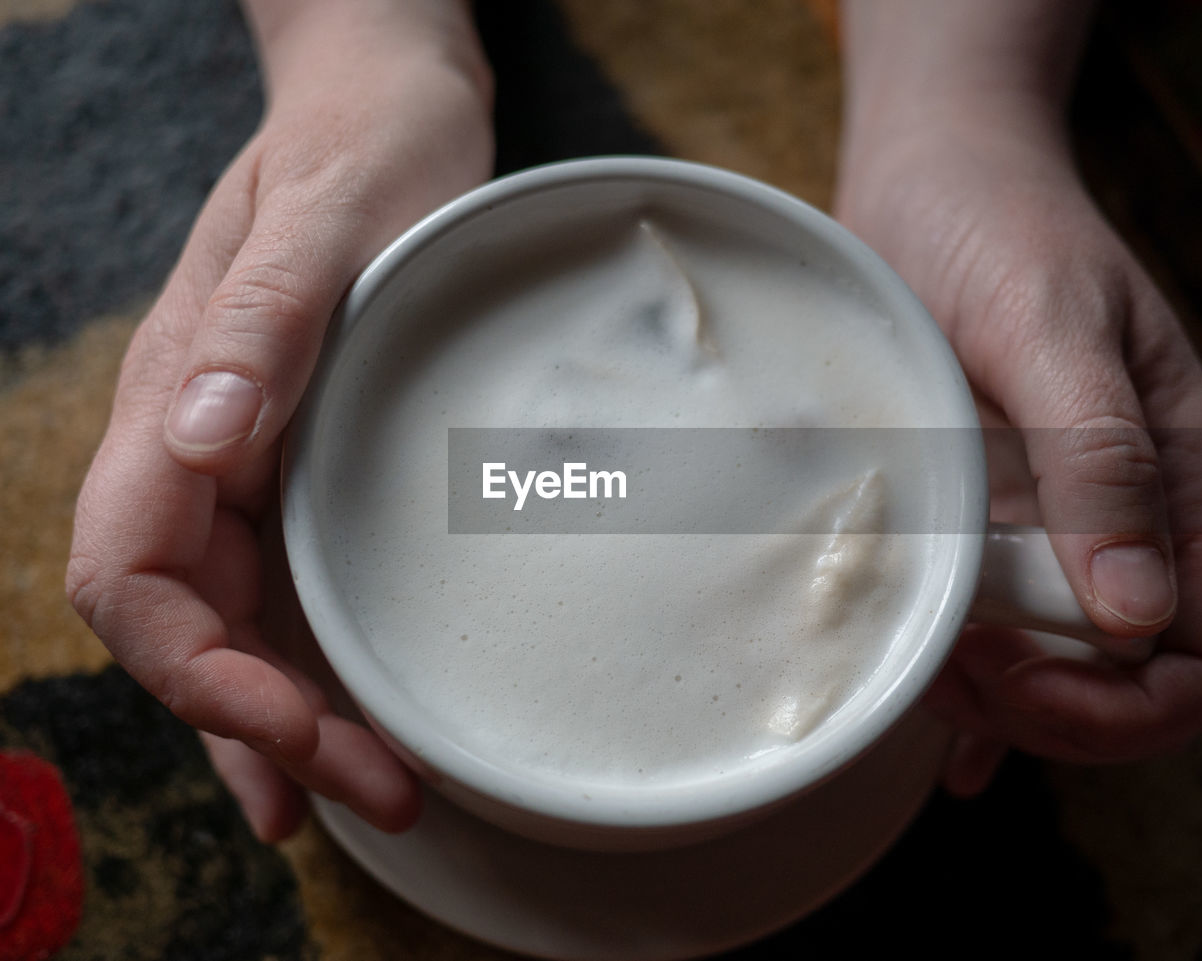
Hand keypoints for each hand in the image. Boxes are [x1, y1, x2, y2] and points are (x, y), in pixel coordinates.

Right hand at [66, 0, 493, 839]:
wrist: (393, 103)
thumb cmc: (365, 148)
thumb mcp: (325, 223)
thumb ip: (258, 329)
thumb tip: (193, 442)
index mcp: (175, 402)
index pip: (131, 576)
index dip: (195, 673)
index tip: (291, 729)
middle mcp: (198, 448)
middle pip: (190, 626)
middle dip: (266, 725)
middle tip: (373, 793)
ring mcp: (251, 462)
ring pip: (236, 622)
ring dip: (287, 718)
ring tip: (363, 794)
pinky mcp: (308, 462)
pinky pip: (289, 584)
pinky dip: (312, 661)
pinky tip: (349, 715)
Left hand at [835, 87, 1201, 794]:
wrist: (932, 177)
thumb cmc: (999, 228)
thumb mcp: (1053, 327)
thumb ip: (1103, 457)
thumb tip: (1134, 613)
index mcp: (1183, 486)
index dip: (1129, 704)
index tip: (1018, 671)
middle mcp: (1127, 524)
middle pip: (1134, 687)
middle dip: (1052, 713)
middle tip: (945, 668)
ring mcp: (1057, 528)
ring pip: (1060, 673)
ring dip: (998, 704)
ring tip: (914, 665)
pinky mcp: (989, 521)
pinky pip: (1003, 636)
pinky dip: (980, 697)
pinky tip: (943, 733)